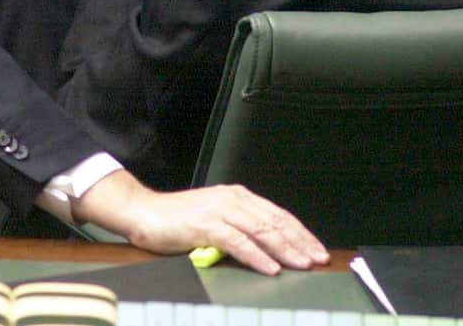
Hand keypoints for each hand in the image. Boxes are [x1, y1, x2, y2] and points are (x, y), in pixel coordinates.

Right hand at [70, 169, 328, 275]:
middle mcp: (232, 199)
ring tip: (302, 264)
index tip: (317, 249)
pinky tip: (270, 267)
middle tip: (318, 259)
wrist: (144, 212)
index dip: (300, 232)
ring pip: (261, 230)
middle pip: (274, 221)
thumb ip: (240, 228)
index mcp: (237, 196)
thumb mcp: (216, 220)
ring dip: (284, 249)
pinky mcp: (205, 224)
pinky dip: (256, 255)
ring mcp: (219, 210)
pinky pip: (237, 241)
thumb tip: (270, 248)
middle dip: (299, 242)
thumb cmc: (178, 220)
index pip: (277, 214)